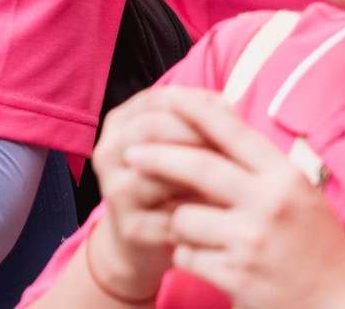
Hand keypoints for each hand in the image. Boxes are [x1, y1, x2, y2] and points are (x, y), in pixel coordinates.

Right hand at [74, 88, 225, 301]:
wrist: (140, 244)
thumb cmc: (169, 186)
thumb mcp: (178, 148)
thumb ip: (199, 122)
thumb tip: (232, 105)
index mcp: (120, 123)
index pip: (158, 100)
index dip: (198, 103)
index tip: (232, 112)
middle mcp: (109, 151)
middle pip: (153, 130)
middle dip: (199, 134)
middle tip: (236, 146)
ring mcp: (115, 190)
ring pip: (160, 173)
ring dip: (200, 176)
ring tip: (234, 179)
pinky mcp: (130, 227)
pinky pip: (171, 213)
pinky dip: (201, 212)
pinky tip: (223, 213)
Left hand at [124, 88, 344, 308]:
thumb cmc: (317, 247)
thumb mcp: (300, 194)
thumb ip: (260, 165)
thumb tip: (215, 117)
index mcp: (286, 177)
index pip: (231, 130)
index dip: (193, 109)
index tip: (165, 98)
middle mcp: (270, 204)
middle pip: (197, 166)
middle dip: (157, 157)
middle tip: (130, 153)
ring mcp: (253, 242)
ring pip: (184, 216)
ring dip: (179, 223)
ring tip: (197, 232)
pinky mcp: (237, 278)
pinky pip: (186, 255)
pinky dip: (188, 256)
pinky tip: (208, 261)